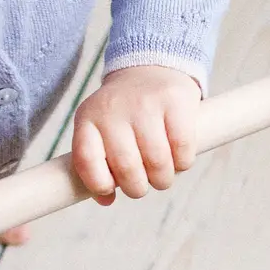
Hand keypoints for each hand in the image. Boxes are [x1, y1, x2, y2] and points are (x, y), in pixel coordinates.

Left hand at [71, 65, 201, 203]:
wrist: (152, 69)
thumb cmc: (125, 114)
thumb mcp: (101, 130)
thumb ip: (98, 165)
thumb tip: (107, 200)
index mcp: (88, 118)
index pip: (86, 160)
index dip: (99, 185)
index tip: (110, 189)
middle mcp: (114, 109)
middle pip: (127, 169)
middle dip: (138, 188)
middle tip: (144, 184)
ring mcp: (145, 104)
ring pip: (158, 163)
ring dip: (163, 180)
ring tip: (162, 175)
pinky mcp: (175, 102)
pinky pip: (182, 149)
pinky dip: (183, 163)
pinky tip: (179, 158)